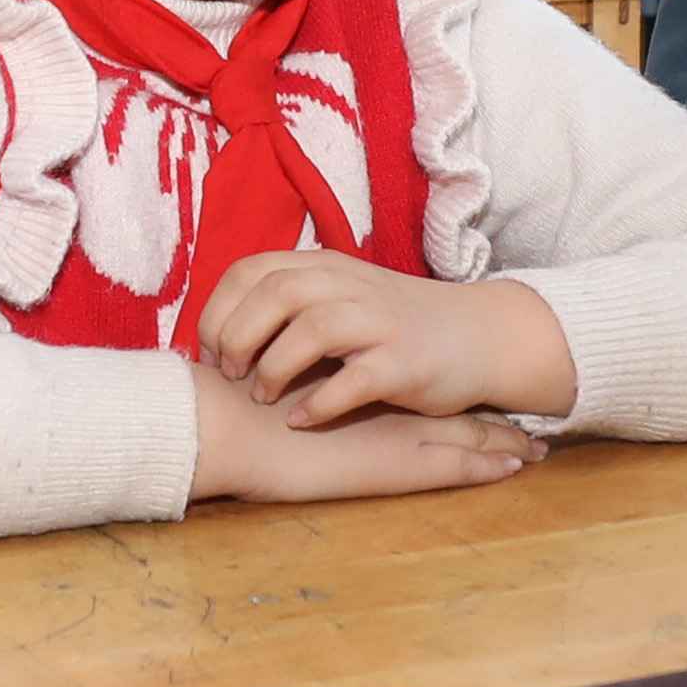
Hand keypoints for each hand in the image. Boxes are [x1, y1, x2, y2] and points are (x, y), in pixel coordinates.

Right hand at [190, 368, 541, 505]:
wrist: (230, 425)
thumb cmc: (233, 407)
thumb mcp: (264, 383)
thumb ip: (278, 380)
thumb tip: (267, 372)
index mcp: (356, 385)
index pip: (406, 385)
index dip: (442, 390)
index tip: (470, 389)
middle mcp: (383, 407)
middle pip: (448, 410)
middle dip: (485, 416)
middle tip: (525, 424)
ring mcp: (395, 434)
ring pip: (462, 435)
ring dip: (498, 439)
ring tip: (535, 447)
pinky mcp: (396, 464)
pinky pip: (454, 465)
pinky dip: (485, 465)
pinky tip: (515, 467)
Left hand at [201, 251, 576, 426]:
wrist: (476, 337)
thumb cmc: (392, 325)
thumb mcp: (338, 296)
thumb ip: (286, 303)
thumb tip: (217, 332)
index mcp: (324, 267)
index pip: (249, 271)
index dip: (217, 310)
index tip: (210, 349)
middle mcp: (349, 286)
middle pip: (274, 294)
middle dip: (238, 336)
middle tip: (230, 373)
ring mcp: (380, 323)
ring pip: (312, 330)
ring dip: (275, 367)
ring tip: (264, 395)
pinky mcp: (404, 364)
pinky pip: (353, 381)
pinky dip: (319, 403)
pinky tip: (302, 420)